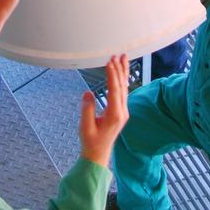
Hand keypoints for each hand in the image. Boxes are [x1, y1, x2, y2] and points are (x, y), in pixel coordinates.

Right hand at [79, 54, 129, 168]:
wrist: (98, 154)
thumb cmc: (91, 142)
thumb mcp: (85, 126)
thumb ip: (87, 109)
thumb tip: (87, 93)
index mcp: (115, 115)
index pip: (114, 90)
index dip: (112, 75)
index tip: (109, 62)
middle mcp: (122, 112)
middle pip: (122, 86)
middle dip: (119, 69)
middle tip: (116, 55)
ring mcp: (123, 112)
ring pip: (124, 88)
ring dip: (123, 72)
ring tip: (123, 58)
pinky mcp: (121, 112)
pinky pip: (123, 92)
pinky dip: (122, 80)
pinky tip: (120, 72)